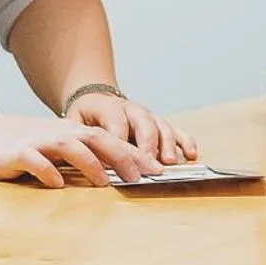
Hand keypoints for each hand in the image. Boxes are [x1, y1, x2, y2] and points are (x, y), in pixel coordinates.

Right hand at [0, 111, 161, 187]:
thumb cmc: (13, 146)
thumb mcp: (49, 150)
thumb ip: (76, 159)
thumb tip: (110, 175)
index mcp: (68, 133)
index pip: (108, 139)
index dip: (134, 152)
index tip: (158, 169)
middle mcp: (56, 133)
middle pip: (97, 138)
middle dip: (124, 156)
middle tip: (145, 176)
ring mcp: (35, 141)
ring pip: (70, 146)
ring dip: (91, 164)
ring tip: (108, 183)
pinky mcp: (14, 153)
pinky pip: (34, 160)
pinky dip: (47, 171)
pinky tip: (57, 184)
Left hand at [65, 92, 197, 164]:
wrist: (96, 98)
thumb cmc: (86, 117)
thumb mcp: (75, 122)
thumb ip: (81, 138)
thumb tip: (85, 160)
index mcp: (108, 107)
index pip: (116, 124)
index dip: (118, 144)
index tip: (118, 164)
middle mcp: (131, 109)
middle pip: (143, 124)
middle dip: (147, 146)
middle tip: (149, 166)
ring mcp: (148, 115)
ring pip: (162, 126)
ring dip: (167, 144)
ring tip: (169, 162)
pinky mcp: (159, 122)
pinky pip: (176, 129)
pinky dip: (185, 141)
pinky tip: (191, 154)